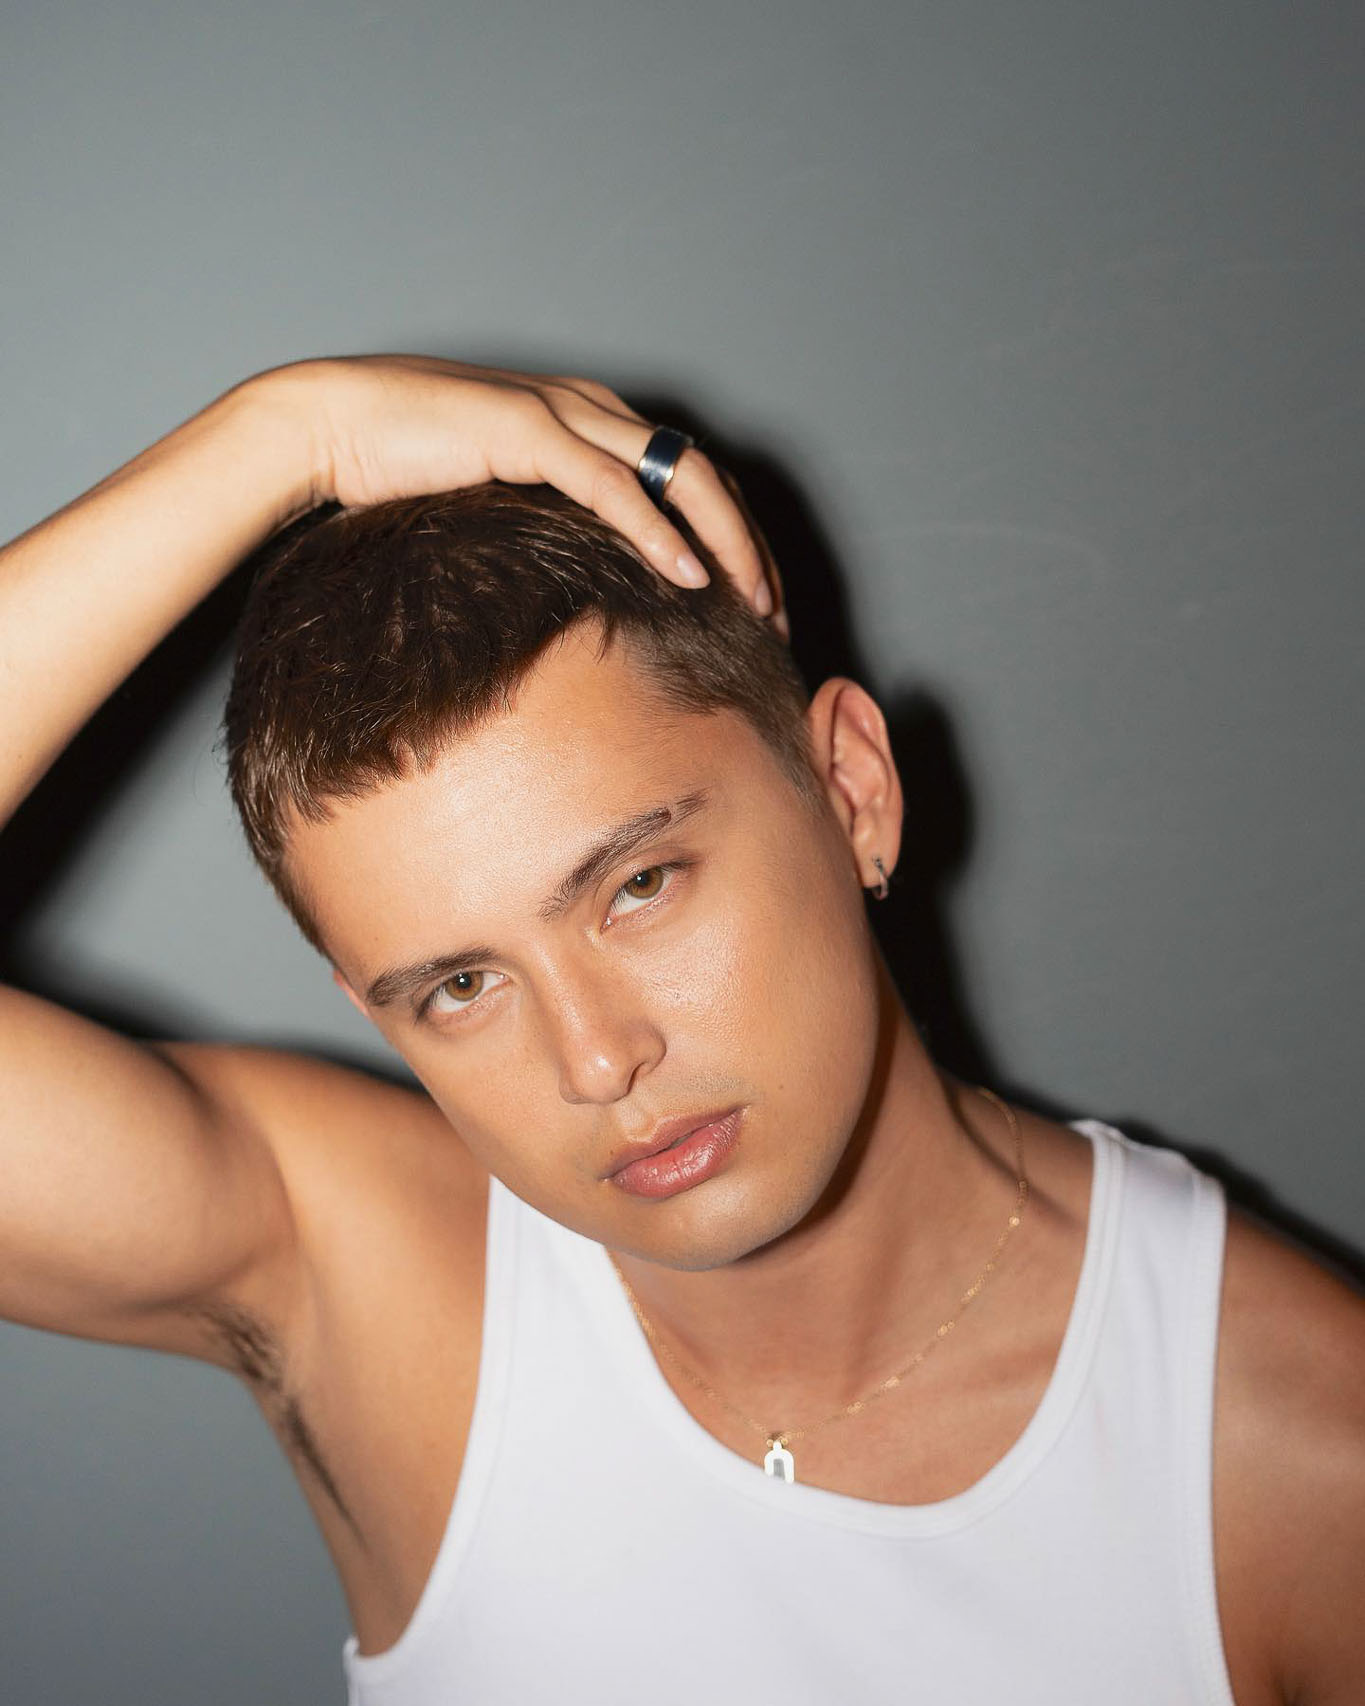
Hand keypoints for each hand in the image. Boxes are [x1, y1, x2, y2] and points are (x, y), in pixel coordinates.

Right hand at [257, 354, 785, 631]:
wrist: (327, 426)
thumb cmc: (402, 472)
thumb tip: (578, 594)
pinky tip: (688, 577)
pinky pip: (614, 487)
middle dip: (750, 548)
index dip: (734, 540)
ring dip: (726, 543)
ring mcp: (563, 413)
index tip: (753, 604)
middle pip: (705, 476)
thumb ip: (547, 529)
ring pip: (680, 475)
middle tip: (773, 615)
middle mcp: (591, 408)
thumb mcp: (499, 506)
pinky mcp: (528, 430)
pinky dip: (659, 534)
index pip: (691, 480)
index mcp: (591, 422)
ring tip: (751, 602)